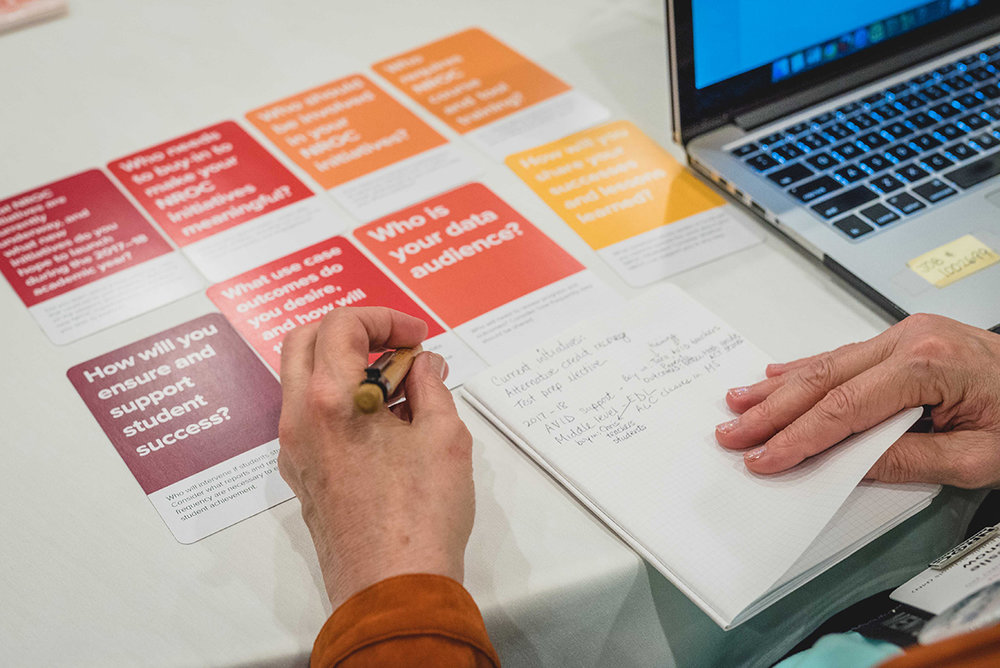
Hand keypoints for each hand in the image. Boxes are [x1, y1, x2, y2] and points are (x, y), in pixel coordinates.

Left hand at [277, 307, 474, 607]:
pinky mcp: (304, 475)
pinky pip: (312, 415)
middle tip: (397, 346)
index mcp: (331, 399)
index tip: (418, 336)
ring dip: (346, 365)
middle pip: (306, 340)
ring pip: (304, 379)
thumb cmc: (420, 516)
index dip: (385, 318)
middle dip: (354, 330)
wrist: (393, 590)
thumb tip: (424, 366)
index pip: (342, 324)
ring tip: (400, 388)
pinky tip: (386, 422)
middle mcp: (300, 419)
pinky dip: (342, 398)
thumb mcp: (444, 436)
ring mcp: (295, 450)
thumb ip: (432, 386)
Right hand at [715, 313, 999, 487]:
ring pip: (825, 362)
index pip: (844, 407)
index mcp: (929, 364)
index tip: (765, 458)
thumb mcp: (981, 459)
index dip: (798, 438)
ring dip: (778, 388)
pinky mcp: (905, 339)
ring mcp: (905, 335)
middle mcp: (911, 340)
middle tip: (732, 432)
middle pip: (822, 379)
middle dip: (771, 410)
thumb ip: (908, 458)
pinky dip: (804, 368)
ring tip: (736, 403)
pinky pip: (843, 354)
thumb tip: (846, 464)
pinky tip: (776, 375)